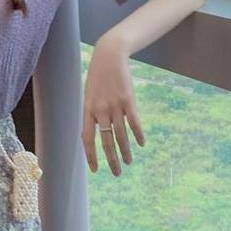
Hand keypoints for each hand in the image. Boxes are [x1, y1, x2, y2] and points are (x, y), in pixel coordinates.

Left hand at [82, 34, 144, 175]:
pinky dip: (138, 134)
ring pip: (121, 134)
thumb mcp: (89, 96)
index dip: (91, 156)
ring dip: (125, 150)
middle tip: (117, 173)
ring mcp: (115, 105)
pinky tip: (142, 144)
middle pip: (106, 140)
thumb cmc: (97, 78)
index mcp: (88, 110)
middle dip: (111, 159)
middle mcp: (101, 110)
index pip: (88, 138)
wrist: (109, 57)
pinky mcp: (128, 100)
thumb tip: (94, 133)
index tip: (95, 170)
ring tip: (129, 162)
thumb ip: (91, 114)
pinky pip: (134, 121)